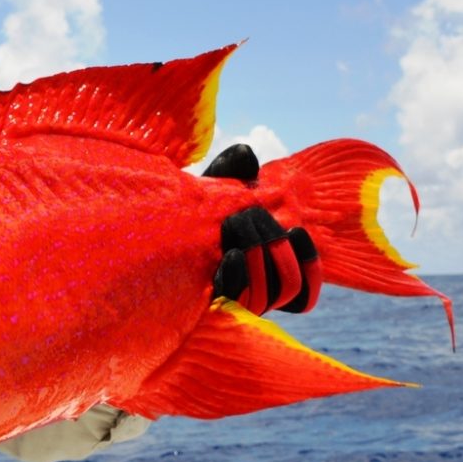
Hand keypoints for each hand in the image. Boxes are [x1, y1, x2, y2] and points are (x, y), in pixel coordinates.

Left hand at [203, 144, 321, 314]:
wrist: (153, 235)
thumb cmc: (190, 216)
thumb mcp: (210, 190)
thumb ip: (230, 171)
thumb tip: (245, 154)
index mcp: (267, 271)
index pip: (305, 290)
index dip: (309, 265)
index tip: (296, 230)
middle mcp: (256, 293)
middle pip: (290, 284)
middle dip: (274, 245)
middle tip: (248, 215)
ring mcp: (234, 303)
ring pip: (270, 296)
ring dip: (258, 256)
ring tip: (235, 224)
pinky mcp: (211, 307)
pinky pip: (239, 301)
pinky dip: (239, 276)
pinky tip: (228, 254)